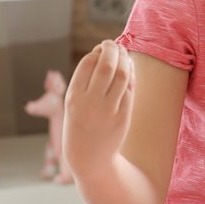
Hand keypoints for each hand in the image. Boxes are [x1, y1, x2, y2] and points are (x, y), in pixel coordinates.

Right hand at [63, 40, 133, 177]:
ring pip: (122, 75)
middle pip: (107, 65)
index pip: (87, 63)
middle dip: (112, 49)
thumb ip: (86, 81)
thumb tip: (104, 53)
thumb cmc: (80, 125)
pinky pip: (130, 89)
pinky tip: (129, 70)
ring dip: (124, 59)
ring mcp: (108, 110)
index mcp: (73, 97)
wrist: (88, 159)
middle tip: (114, 44)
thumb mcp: (73, 104)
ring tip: (123, 54)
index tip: (100, 49)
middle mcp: (90, 102)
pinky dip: (130, 75)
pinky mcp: (123, 117)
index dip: (96, 52)